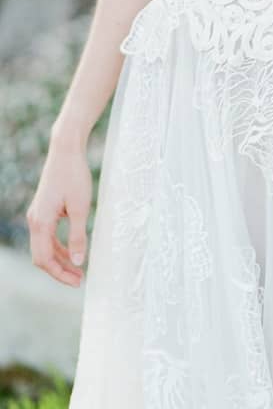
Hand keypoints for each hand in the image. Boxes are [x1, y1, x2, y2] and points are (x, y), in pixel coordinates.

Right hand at [25, 140, 92, 286]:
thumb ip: (78, 236)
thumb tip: (79, 262)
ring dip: (60, 259)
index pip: (44, 259)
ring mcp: (37, 214)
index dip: (60, 274)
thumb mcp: (80, 208)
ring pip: (44, 246)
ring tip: (79, 269)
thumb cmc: (74, 176)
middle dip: (60, 270)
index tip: (77, 281)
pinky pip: (48, 235)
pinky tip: (73, 250)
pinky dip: (59, 246)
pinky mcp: (44, 209)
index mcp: (40, 222)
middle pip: (42, 256)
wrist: (66, 150)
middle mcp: (34, 220)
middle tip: (80, 279)